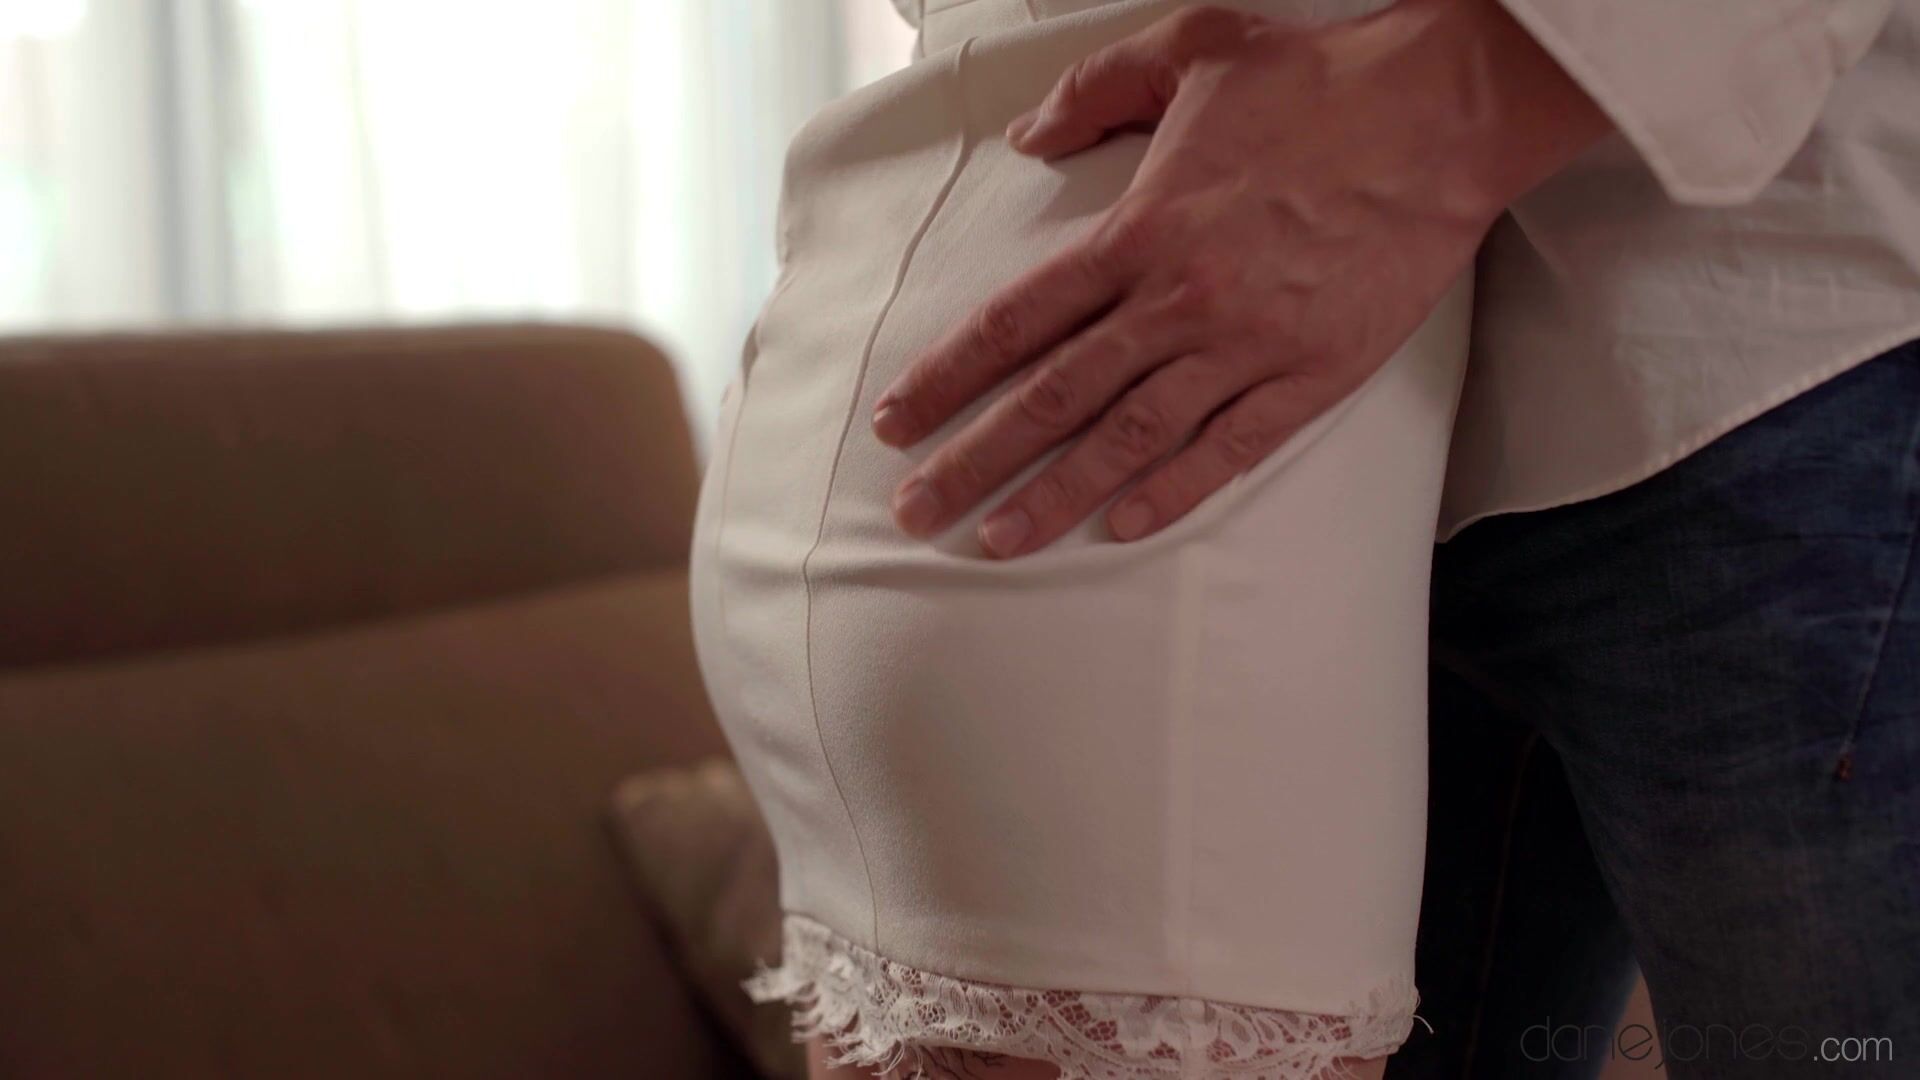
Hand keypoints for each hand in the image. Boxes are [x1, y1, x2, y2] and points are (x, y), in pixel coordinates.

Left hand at [869, 0, 1609, 557]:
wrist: (1443, 114)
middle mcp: (1179, 300)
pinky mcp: (1312, 375)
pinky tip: (1120, 527)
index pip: (1015, 321)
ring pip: (1129, 438)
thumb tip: (1025, 138)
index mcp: (1139, 229)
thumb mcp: (1189, 47)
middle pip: (1053, 397)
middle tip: (916, 510)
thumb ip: (1093, 93)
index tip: (896, 422)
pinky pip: (1230, 450)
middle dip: (974, 459)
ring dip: (1055, 494)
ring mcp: (1246, 345)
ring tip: (995, 541)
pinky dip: (1173, 493)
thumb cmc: (1316, 78)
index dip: (947, 376)